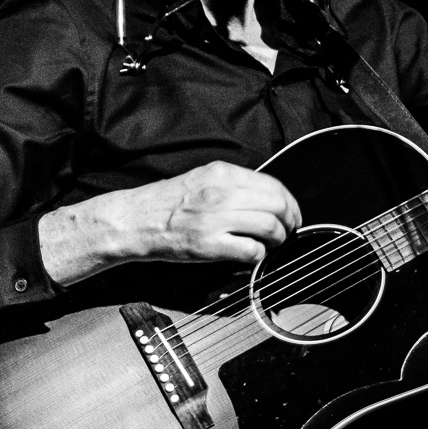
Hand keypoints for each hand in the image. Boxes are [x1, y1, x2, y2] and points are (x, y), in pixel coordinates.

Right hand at [39, 162, 301, 287]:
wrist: (135, 220)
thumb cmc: (168, 203)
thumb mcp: (203, 179)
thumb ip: (233, 184)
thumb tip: (267, 198)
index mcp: (221, 173)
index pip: (273, 185)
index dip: (290, 202)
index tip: (291, 214)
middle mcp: (220, 193)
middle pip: (277, 205)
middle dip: (290, 221)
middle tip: (288, 231)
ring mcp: (215, 219)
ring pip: (270, 227)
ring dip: (278, 239)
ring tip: (272, 244)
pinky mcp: (208, 245)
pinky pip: (251, 250)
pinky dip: (258, 255)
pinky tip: (251, 254)